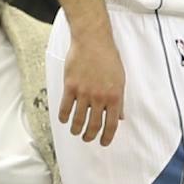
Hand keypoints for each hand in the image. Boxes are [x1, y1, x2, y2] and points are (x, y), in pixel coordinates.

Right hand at [58, 29, 124, 145]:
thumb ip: (120, 100)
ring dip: (76, 129)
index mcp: (115, 96)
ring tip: (75, 132)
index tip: (103, 142)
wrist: (93, 41)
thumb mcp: (120, 80)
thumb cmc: (108, 58)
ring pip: (78, 119)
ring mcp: (84, 92)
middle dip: (90, 135)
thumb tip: (120, 116)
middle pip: (94, 125)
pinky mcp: (70, 86)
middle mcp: (99, 97)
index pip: (111, 124)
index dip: (107, 137)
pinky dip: (64, 116)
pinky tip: (64, 120)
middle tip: (87, 138)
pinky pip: (65, 107)